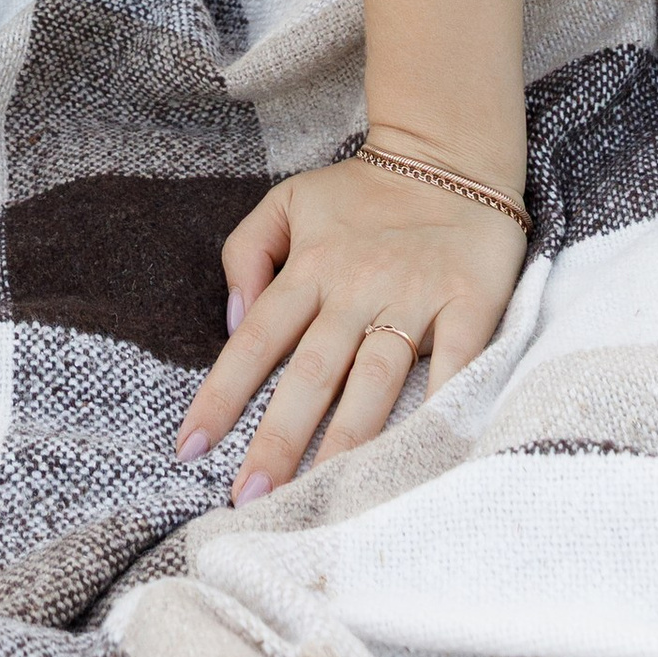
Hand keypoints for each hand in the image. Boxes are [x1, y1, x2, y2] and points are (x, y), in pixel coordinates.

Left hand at [176, 153, 525, 493]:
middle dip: (278, 439)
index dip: (221, 395)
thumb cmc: (362, 194)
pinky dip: (441, 408)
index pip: (255, 340)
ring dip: (347, 443)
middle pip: (311, 373)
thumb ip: (248, 252)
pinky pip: (455, 364)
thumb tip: (231, 320)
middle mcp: (356, 288)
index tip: (189, 449)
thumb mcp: (289, 201)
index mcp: (310, 267)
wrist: (449, 156)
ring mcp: (413, 298)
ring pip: (375, 381)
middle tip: (250, 500)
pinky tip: (422, 454)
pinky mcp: (468, 304)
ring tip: (320, 498)